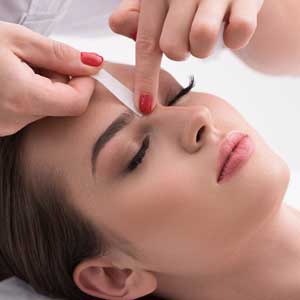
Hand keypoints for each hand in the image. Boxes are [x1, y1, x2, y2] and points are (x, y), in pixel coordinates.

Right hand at [0, 21, 103, 135]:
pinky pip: (29, 111)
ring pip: (46, 107)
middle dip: (60, 80)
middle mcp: (15, 119)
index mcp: (22, 97)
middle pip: (62, 105)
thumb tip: (91, 64)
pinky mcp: (1, 125)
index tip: (80, 67)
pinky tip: (8, 80)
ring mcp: (6, 126)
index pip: (77, 103)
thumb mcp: (15, 40)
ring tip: (16, 68)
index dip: (85, 84)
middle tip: (36, 60)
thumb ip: (58, 55)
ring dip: (43, 86)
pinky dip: (29, 94)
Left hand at [109, 0, 263, 113]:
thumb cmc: (190, 1)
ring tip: (207, 35)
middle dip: (180, 53)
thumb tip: (117, 24)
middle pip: (173, 47)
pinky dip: (235, 39)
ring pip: (202, 38)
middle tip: (188, 39)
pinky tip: (232, 27)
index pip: (146, 42)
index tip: (145, 107)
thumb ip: (136, 17)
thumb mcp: (160, 7)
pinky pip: (239, 33)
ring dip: (204, 48)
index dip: (145, 79)